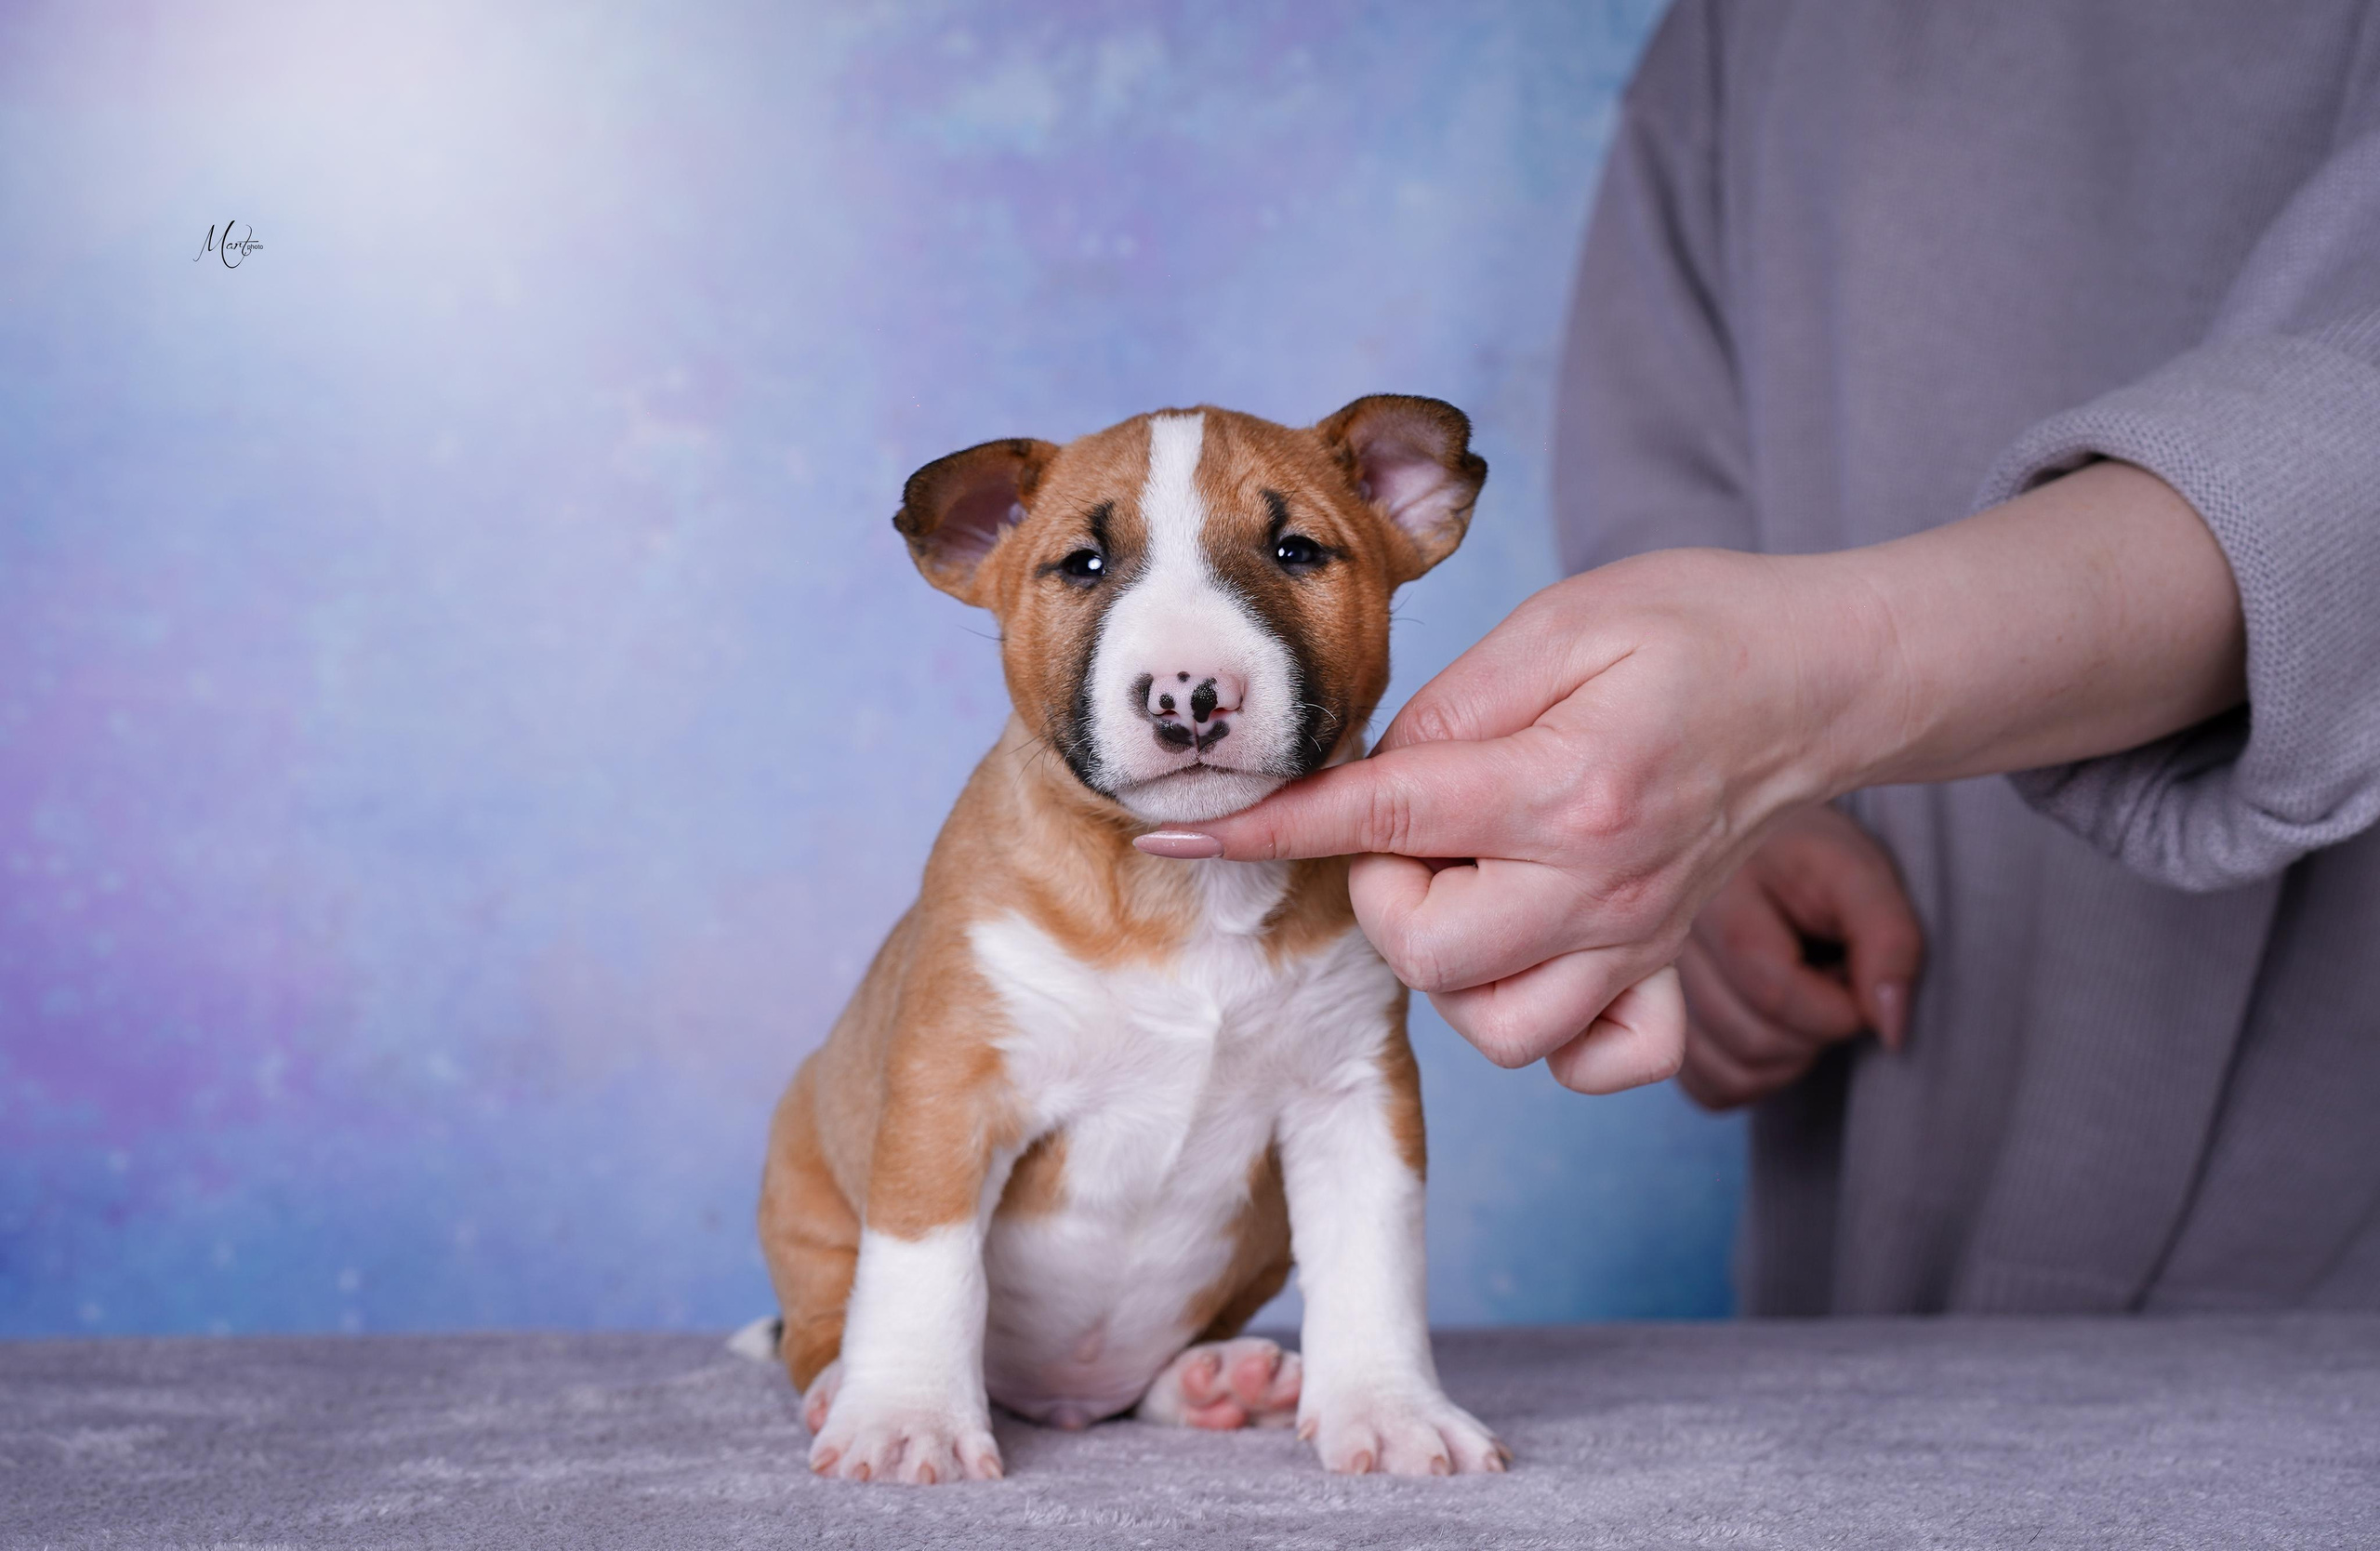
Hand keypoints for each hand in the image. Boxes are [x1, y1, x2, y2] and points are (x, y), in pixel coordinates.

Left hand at [1148, 545, 1873, 1091]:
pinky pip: (1587, 1059)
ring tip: (1465, 883)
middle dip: (1384, 894)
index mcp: (1563, 785)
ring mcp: (1636, 937)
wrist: (1821, 675)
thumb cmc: (1690, 625)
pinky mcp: (1661, 962)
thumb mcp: (1561, 624)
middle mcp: (1600, 883)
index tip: (1179, 836)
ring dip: (1448, 965)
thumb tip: (1371, 772)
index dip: (1266, 830)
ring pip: (1493, 1026)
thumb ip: (1453, 704)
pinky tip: (1523, 959)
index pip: (1379, 822)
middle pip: (1426, 953)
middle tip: (1411, 828)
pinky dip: (1543, 1034)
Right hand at [1676, 803, 1922, 1109]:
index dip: (1836, 1006)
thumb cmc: (1811, 864)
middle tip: (1831, 980)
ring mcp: (1657, 997)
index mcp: (1713, 897)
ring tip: (1805, 1000)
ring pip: (1733, 1072)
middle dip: (1818, 1030)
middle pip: (1751, 1037)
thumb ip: (1889, 942)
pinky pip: (1714, 1089)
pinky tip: (1777, 1030)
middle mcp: (1665, 949)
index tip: (1855, 975)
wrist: (1762, 856)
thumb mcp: (1863, 877)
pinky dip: (1761, 1078)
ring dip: (1794, 1057)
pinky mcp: (1666, 1033)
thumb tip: (1891, 1030)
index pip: (1770, 988)